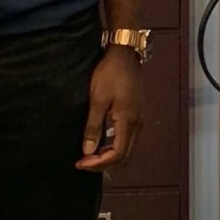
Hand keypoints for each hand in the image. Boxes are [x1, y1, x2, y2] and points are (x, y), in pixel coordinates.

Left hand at [77, 48, 144, 170]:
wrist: (125, 54)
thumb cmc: (110, 74)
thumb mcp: (98, 99)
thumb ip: (93, 126)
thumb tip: (87, 151)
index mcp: (128, 121)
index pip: (117, 154)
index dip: (98, 164)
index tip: (80, 163)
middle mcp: (137, 124)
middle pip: (124, 156)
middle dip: (103, 164)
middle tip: (83, 163)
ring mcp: (138, 120)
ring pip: (126, 149)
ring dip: (108, 156)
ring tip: (88, 155)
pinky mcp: (135, 115)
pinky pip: (126, 139)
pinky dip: (113, 146)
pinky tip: (99, 143)